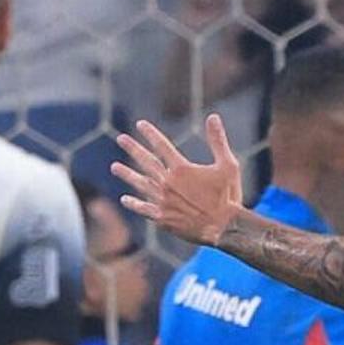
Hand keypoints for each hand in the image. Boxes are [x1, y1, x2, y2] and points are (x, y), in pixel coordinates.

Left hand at [112, 113, 252, 250]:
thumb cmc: (228, 196)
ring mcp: (162, 201)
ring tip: (114, 167)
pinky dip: (134, 203)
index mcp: (182, 169)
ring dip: (126, 174)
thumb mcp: (228, 165)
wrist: (224, 227)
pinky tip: (125, 199)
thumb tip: (213, 117)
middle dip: (133, 149)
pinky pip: (143, 208)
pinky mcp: (162, 217)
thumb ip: (218, 141)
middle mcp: (168, 183)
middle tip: (121, 139)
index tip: (140, 124)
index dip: (150, 134)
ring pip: (140, 184)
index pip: (162, 146)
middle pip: (146, 162)